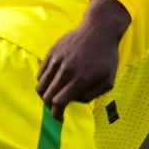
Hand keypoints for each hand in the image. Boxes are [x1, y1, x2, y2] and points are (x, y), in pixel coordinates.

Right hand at [37, 0, 130, 116]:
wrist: (99, 29)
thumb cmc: (106, 56)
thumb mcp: (108, 80)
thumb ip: (91, 96)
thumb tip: (74, 101)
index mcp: (81, 79)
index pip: (59, 103)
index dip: (57, 114)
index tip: (60, 119)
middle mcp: (66, 70)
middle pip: (47, 96)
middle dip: (50, 107)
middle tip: (56, 108)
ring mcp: (57, 60)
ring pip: (41, 86)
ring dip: (45, 95)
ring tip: (53, 96)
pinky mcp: (52, 52)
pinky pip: (40, 73)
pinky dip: (44, 82)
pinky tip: (53, 82)